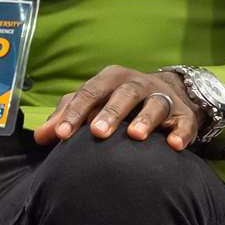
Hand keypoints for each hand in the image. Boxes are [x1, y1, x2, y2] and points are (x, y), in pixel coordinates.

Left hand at [34, 66, 204, 150]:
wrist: (169, 93)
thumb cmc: (120, 101)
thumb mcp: (94, 102)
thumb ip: (67, 116)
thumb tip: (40, 136)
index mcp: (112, 79)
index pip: (91, 92)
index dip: (77, 112)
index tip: (62, 134)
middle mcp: (138, 84)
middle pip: (124, 93)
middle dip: (111, 112)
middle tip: (97, 132)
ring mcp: (164, 97)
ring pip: (155, 104)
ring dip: (146, 119)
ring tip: (136, 136)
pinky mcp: (184, 114)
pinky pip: (185, 122)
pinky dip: (181, 132)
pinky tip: (174, 145)